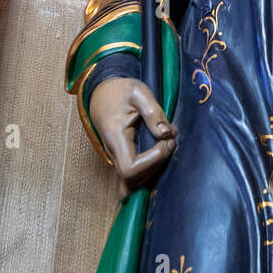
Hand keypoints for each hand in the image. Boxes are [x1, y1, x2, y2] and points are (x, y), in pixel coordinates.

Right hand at [89, 77, 176, 191]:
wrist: (102, 92)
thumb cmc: (120, 91)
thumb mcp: (138, 92)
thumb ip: (153, 112)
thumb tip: (166, 134)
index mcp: (115, 137)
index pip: (130, 169)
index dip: (153, 161)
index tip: (166, 141)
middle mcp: (113, 152)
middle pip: (133, 181)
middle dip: (157, 166)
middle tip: (170, 142)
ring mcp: (116, 157)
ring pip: (133, 182)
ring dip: (155, 169)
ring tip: (167, 143)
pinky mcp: (122, 157)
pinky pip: (133, 176)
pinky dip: (149, 171)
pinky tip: (161, 153)